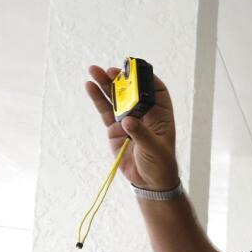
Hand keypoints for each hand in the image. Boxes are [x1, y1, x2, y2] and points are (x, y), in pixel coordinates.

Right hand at [83, 65, 179, 190]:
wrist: (148, 182)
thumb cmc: (160, 164)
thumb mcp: (154, 149)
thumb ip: (141, 134)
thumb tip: (127, 121)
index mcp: (161, 115)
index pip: (156, 90)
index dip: (146, 78)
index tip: (134, 69)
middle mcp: (144, 114)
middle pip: (132, 91)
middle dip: (121, 79)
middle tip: (110, 70)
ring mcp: (128, 120)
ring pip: (116, 98)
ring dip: (105, 84)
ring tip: (94, 70)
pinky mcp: (115, 129)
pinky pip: (105, 111)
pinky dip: (97, 98)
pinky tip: (90, 86)